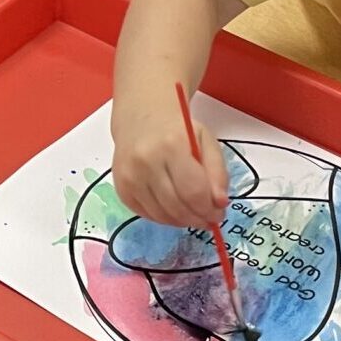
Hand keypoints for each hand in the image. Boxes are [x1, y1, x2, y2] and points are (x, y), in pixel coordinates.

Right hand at [111, 93, 229, 227]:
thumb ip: (218, 172)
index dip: (209, 209)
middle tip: (208, 218)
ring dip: (182, 221)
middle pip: (176, 207)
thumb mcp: (206, 142)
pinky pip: (145, 215)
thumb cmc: (178, 130)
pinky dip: (164, 218)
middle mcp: (145, 162)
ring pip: (161, 215)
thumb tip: (220, 204)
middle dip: (198, 219)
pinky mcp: (121, 188)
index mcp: (171, 146)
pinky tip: (174, 210)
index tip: (219, 213)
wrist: (141, 118)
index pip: (193, 191)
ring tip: (193, 215)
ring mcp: (129, 176)